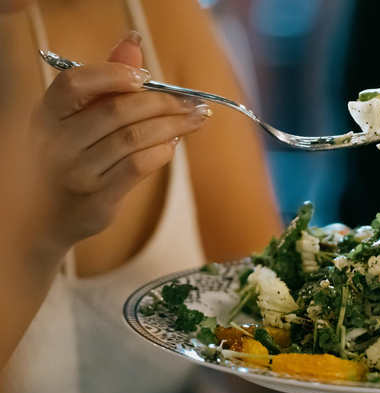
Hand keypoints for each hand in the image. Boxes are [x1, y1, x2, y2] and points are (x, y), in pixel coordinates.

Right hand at [26, 32, 210, 249]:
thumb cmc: (67, 157)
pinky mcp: (97, 200)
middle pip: (118, 112)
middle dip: (164, 103)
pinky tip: (173, 144)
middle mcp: (56, 144)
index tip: (146, 76)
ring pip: (134, 140)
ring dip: (172, 126)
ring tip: (194, 120)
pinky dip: (162, 152)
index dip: (112, 74)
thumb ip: (103, 83)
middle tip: (193, 102)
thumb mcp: (73, 120)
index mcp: (46, 115)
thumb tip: (133, 44)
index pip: (74, 84)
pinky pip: (137, 168)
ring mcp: (76, 174)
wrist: (42, 218)